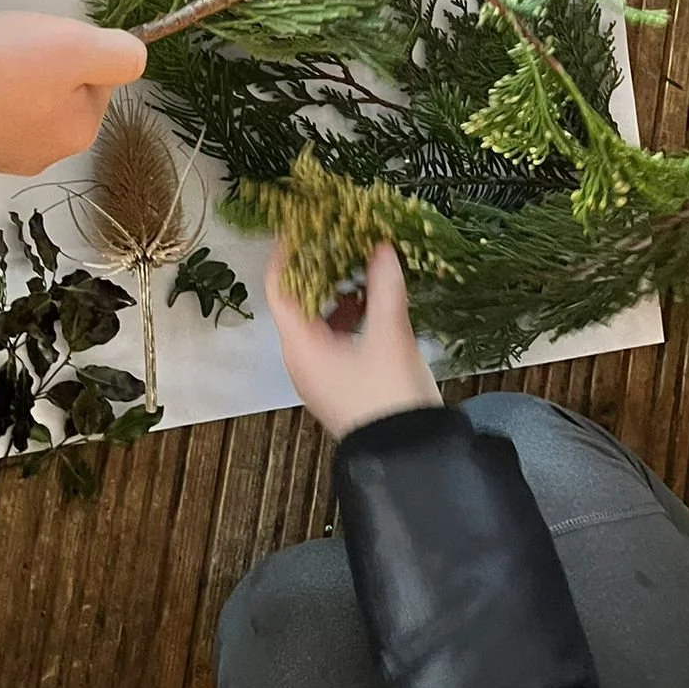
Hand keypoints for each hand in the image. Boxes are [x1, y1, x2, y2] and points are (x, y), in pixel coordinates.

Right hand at [0, 11, 145, 173]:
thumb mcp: (72, 47)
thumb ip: (118, 54)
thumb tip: (135, 57)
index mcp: (75, 134)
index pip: (96, 76)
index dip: (74, 48)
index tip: (45, 41)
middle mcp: (42, 154)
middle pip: (57, 88)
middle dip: (38, 61)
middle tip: (9, 46)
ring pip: (18, 96)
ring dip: (4, 72)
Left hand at [268, 242, 440, 439]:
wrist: (409, 459)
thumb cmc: (390, 402)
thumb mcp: (390, 337)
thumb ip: (385, 288)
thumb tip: (381, 249)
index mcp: (301, 348)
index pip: (279, 289)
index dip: (285, 256)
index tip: (299, 229)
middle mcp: (302, 361)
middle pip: (298, 303)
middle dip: (317, 271)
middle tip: (336, 242)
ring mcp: (320, 375)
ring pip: (318, 321)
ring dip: (336, 294)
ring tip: (361, 270)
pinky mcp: (339, 384)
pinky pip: (333, 340)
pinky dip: (347, 317)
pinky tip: (373, 305)